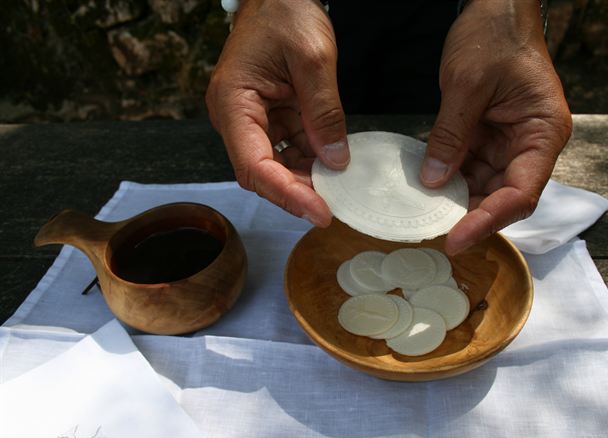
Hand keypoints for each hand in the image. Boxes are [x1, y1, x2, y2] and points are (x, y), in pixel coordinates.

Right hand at [206, 0, 349, 227]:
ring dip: (305, 179)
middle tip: (333, 207)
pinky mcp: (269, 117)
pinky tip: (331, 165)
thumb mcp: (313, 59)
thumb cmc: (286, 13)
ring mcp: (252, 119)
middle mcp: (236, 117)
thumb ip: (324, 112)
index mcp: (234, 103)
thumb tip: (335, 160)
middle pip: (261, 172)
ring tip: (337, 188)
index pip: (254, 165)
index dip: (286, 194)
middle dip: (296, 192)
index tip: (319, 211)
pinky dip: (309, 159)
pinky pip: (287, 148)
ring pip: (276, 165)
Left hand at [420, 0, 572, 254]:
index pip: (520, 192)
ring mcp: (509, 143)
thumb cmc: (494, 36)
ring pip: (485, 187)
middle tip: (436, 236)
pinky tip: (426, 190)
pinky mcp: (489, 138)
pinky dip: (449, 180)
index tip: (457, 239)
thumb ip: (450, 135)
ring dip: (457, 201)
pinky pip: (470, 168)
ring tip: (425, 217)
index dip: (489, 220)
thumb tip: (433, 181)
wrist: (496, 9)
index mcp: (542, 132)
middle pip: (504, 196)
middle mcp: (531, 144)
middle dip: (471, 216)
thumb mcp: (466, 85)